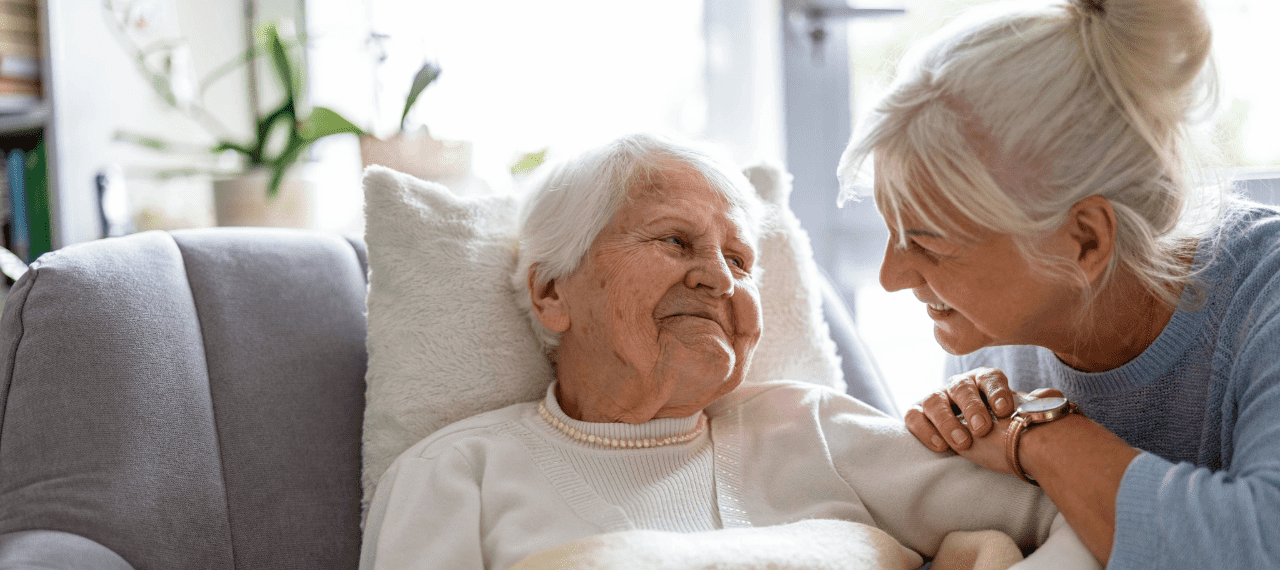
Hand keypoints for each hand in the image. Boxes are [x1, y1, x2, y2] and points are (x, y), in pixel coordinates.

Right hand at [906, 367, 1060, 452]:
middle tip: (982, 429)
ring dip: (947, 421)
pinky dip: (925, 430)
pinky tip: (940, 447)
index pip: (990, 377)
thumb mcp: (1017, 416)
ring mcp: (936, 398)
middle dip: (972, 408)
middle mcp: (958, 386)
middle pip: (961, 387)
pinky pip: (914, 416)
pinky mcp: (917, 413)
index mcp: (984, 381)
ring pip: (934, 400)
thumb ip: (1033, 404)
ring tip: (962, 443)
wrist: (978, 444)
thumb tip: (1051, 394)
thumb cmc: (1001, 429)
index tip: (1006, 411)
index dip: (997, 392)